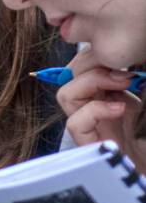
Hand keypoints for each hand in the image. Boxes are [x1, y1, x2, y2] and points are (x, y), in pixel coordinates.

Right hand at [58, 46, 143, 163]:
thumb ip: (136, 84)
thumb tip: (129, 65)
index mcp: (110, 95)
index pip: (85, 67)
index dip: (96, 56)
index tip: (124, 55)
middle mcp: (96, 108)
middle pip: (71, 76)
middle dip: (92, 64)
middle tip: (123, 68)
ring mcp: (91, 128)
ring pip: (66, 95)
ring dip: (90, 82)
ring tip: (121, 84)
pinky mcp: (90, 147)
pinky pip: (75, 123)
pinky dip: (94, 110)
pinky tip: (119, 109)